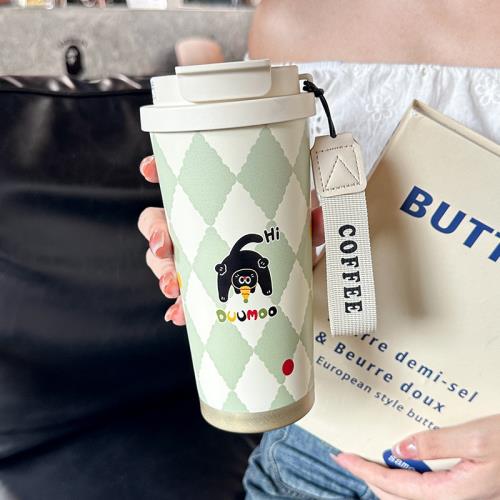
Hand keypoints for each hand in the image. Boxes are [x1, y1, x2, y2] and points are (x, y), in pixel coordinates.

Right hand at [137, 155, 325, 324]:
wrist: (290, 279)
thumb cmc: (284, 244)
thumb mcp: (298, 229)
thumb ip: (308, 221)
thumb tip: (317, 215)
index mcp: (213, 207)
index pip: (179, 182)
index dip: (157, 172)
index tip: (148, 171)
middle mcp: (196, 229)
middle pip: (159, 224)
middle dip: (156, 234)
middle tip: (166, 247)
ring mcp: (194, 259)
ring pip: (162, 260)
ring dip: (163, 273)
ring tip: (174, 287)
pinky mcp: (200, 288)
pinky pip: (180, 295)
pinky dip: (177, 306)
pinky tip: (178, 314)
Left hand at [333, 414, 499, 499]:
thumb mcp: (475, 438)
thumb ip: (434, 444)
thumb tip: (398, 450)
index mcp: (453, 493)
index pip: (395, 486)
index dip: (365, 470)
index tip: (343, 456)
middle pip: (399, 496)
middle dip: (370, 479)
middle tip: (348, 458)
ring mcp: (461, 496)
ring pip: (412, 496)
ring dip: (386, 482)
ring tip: (367, 463)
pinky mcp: (466, 488)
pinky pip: (426, 490)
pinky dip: (405, 480)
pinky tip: (402, 466)